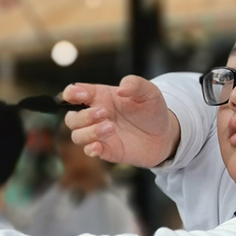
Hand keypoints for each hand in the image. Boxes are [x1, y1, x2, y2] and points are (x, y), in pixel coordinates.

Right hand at [62, 75, 179, 166]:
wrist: (165, 135)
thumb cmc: (152, 110)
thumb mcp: (149, 91)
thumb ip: (135, 84)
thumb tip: (121, 89)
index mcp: (99, 97)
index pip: (74, 93)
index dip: (71, 93)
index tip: (81, 95)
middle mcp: (95, 116)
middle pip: (71, 118)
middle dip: (83, 116)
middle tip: (104, 113)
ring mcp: (99, 134)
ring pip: (77, 135)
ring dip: (89, 132)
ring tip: (111, 127)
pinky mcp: (107, 150)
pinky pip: (89, 151)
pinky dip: (90, 149)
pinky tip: (98, 147)